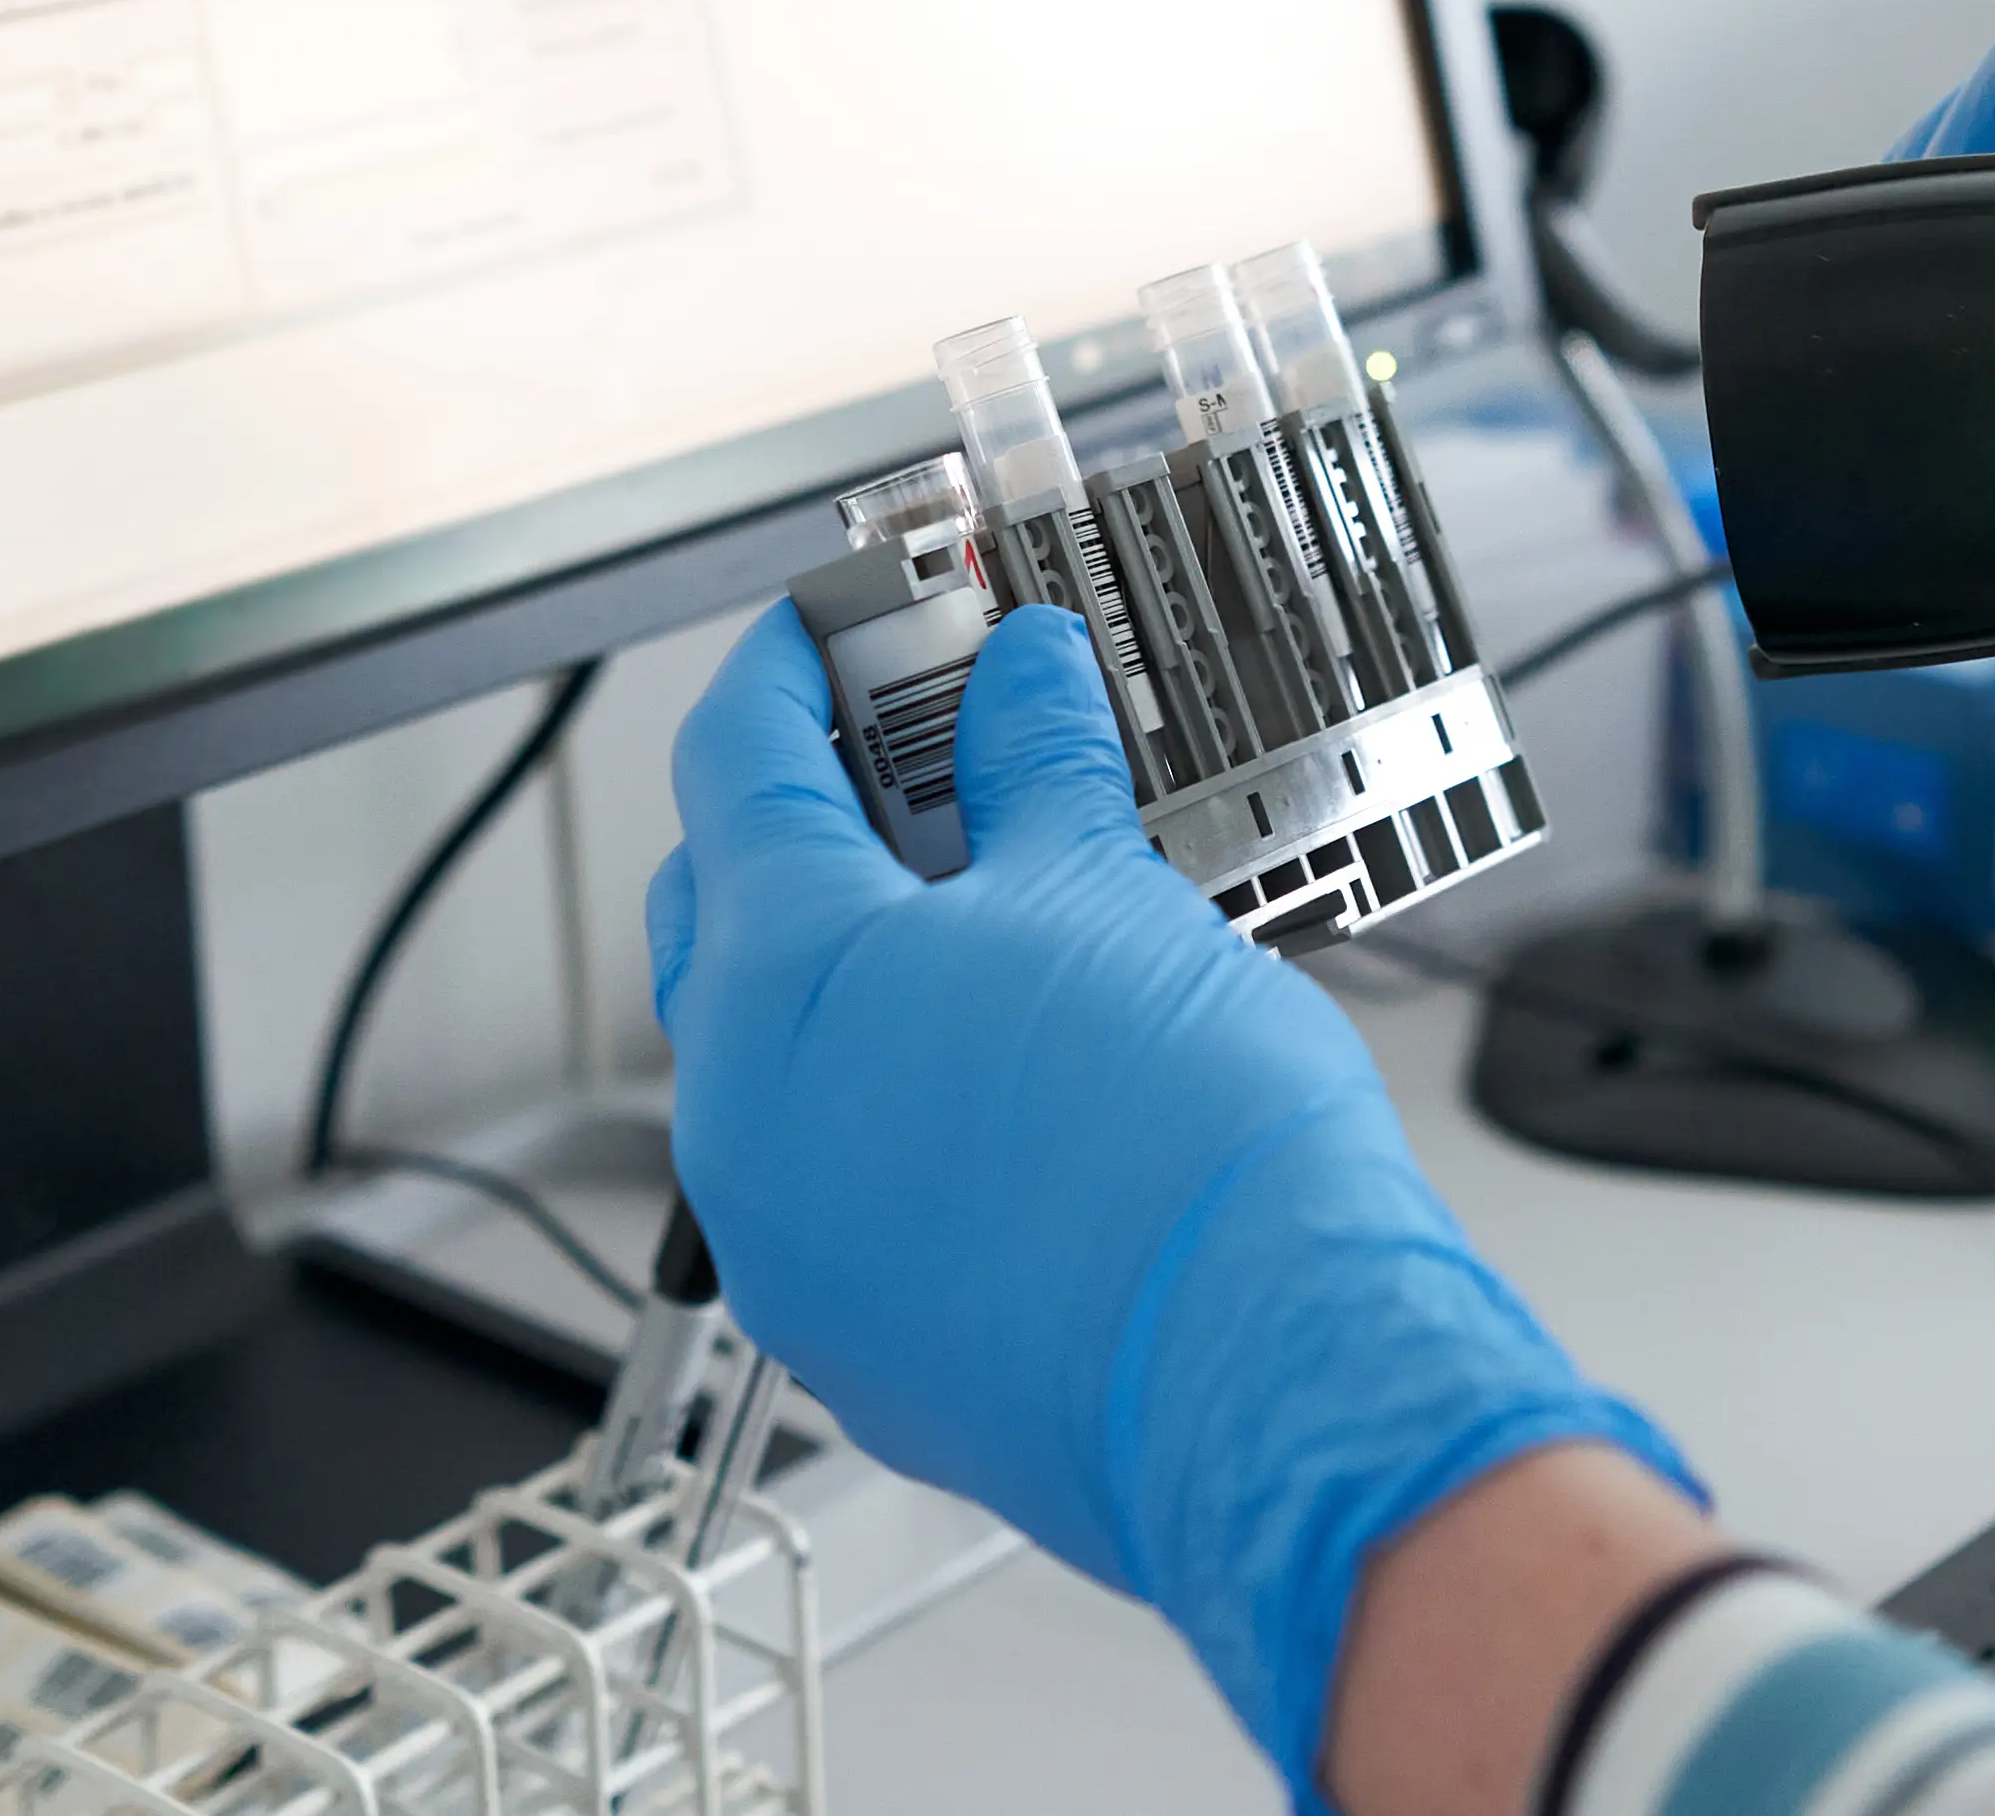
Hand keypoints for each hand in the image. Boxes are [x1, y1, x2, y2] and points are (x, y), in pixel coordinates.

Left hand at [647, 604, 1688, 1795]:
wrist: (1266, 1374)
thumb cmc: (1186, 1149)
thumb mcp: (1110, 892)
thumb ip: (1033, 767)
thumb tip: (1019, 682)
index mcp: (779, 977)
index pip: (732, 762)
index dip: (787, 663)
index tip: (836, 621)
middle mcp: (743, 1117)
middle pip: (728, 910)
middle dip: (816, 817)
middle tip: (940, 757)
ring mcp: (791, 1241)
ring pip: (792, 1055)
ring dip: (872, 966)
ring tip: (1018, 915)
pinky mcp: (862, 1335)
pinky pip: (850, 1177)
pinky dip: (911, 1098)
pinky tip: (1032, 1069)